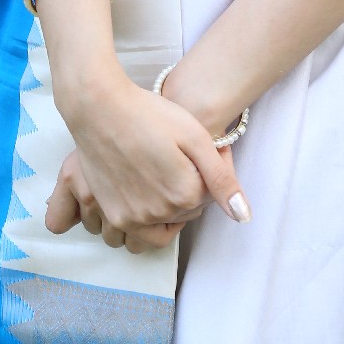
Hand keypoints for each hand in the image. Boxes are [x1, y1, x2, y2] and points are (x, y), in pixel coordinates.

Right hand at [46, 71, 250, 247]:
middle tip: (173, 161)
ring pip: (162, 228)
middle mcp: (159, 214)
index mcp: (185, 194)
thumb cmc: (149, 115)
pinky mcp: (113, 215)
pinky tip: (141, 191)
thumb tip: (243, 216)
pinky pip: (136, 234)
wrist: (100, 109)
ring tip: (158, 179)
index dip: (201, 175)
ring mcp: (133, 218)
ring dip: (166, 214)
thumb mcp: (195, 137)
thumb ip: (222, 179)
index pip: (206, 199)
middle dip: (185, 193)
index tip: (189, 154)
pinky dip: (143, 222)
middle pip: (185, 213)